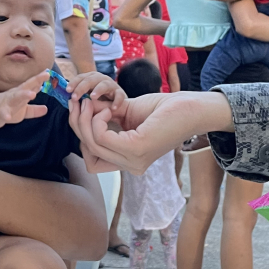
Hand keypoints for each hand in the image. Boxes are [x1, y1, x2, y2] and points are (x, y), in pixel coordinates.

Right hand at [0, 72, 49, 129]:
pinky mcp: (0, 113)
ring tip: (32, 94)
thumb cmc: (6, 108)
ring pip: (15, 98)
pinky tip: (8, 117)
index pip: (31, 84)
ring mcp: (6, 103)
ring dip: (23, 95)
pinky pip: (3, 113)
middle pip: (25, 86)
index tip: (48, 71)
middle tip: (46, 75)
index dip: (40, 78)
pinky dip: (5, 115)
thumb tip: (46, 109)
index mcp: (20, 93)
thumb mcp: (22, 110)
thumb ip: (34, 110)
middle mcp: (14, 96)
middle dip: (35, 80)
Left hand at [66, 71, 125, 116]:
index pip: (81, 78)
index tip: (67, 90)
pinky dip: (117, 101)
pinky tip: (112, 108)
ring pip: (104, 84)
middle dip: (81, 87)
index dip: (74, 83)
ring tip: (92, 97)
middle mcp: (101, 79)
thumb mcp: (88, 98)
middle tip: (75, 97)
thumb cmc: (99, 102)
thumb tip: (69, 101)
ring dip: (98, 90)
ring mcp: (111, 85)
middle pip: (90, 79)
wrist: (118, 106)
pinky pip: (119, 96)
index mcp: (91, 79)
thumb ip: (79, 98)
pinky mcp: (121, 93)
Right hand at [69, 91, 230, 174]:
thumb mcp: (126, 115)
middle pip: (88, 152)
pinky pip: (101, 137)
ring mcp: (133, 161)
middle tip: (78, 102)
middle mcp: (130, 166)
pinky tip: (108, 109)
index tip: (82, 114)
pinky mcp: (136, 149)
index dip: (81, 138)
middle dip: (78, 124)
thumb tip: (80, 111)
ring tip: (91, 102)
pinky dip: (98, 120)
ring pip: (91, 144)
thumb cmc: (162, 110)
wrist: (190, 108)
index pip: (92, 163)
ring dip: (85, 119)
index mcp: (129, 161)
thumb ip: (104, 118)